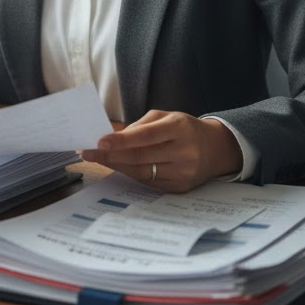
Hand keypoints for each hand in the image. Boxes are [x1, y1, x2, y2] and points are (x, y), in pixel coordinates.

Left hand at [80, 110, 242, 191]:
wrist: (216, 149)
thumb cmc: (184, 129)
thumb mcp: (166, 117)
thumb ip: (141, 126)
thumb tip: (113, 138)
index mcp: (179, 128)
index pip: (146, 136)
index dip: (121, 140)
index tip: (100, 141)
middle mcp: (183, 152)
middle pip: (140, 157)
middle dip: (110, 155)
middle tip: (87, 152)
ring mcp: (183, 173)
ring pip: (142, 172)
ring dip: (116, 166)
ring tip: (97, 158)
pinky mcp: (180, 187)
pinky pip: (149, 182)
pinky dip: (130, 173)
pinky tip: (117, 166)